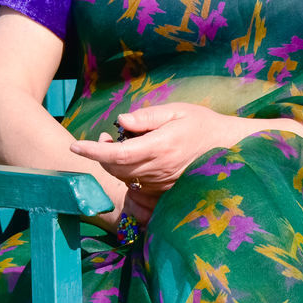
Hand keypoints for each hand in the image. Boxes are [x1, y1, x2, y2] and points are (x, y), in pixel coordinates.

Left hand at [70, 103, 249, 196]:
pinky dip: (126, 172)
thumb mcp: (177, 111)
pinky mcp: (164, 191)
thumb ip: (147, 116)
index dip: (93, 152)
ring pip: (124, 178)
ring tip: (117, 144)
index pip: (119, 153)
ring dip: (113, 164)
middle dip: (101, 155)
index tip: (75, 146)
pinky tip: (133, 158)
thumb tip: (121, 120)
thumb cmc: (201, 124)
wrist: (228, 148)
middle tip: (104, 138)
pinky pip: (137, 185)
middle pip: (116, 169)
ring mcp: (162, 183)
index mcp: (160, 146)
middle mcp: (159, 169)